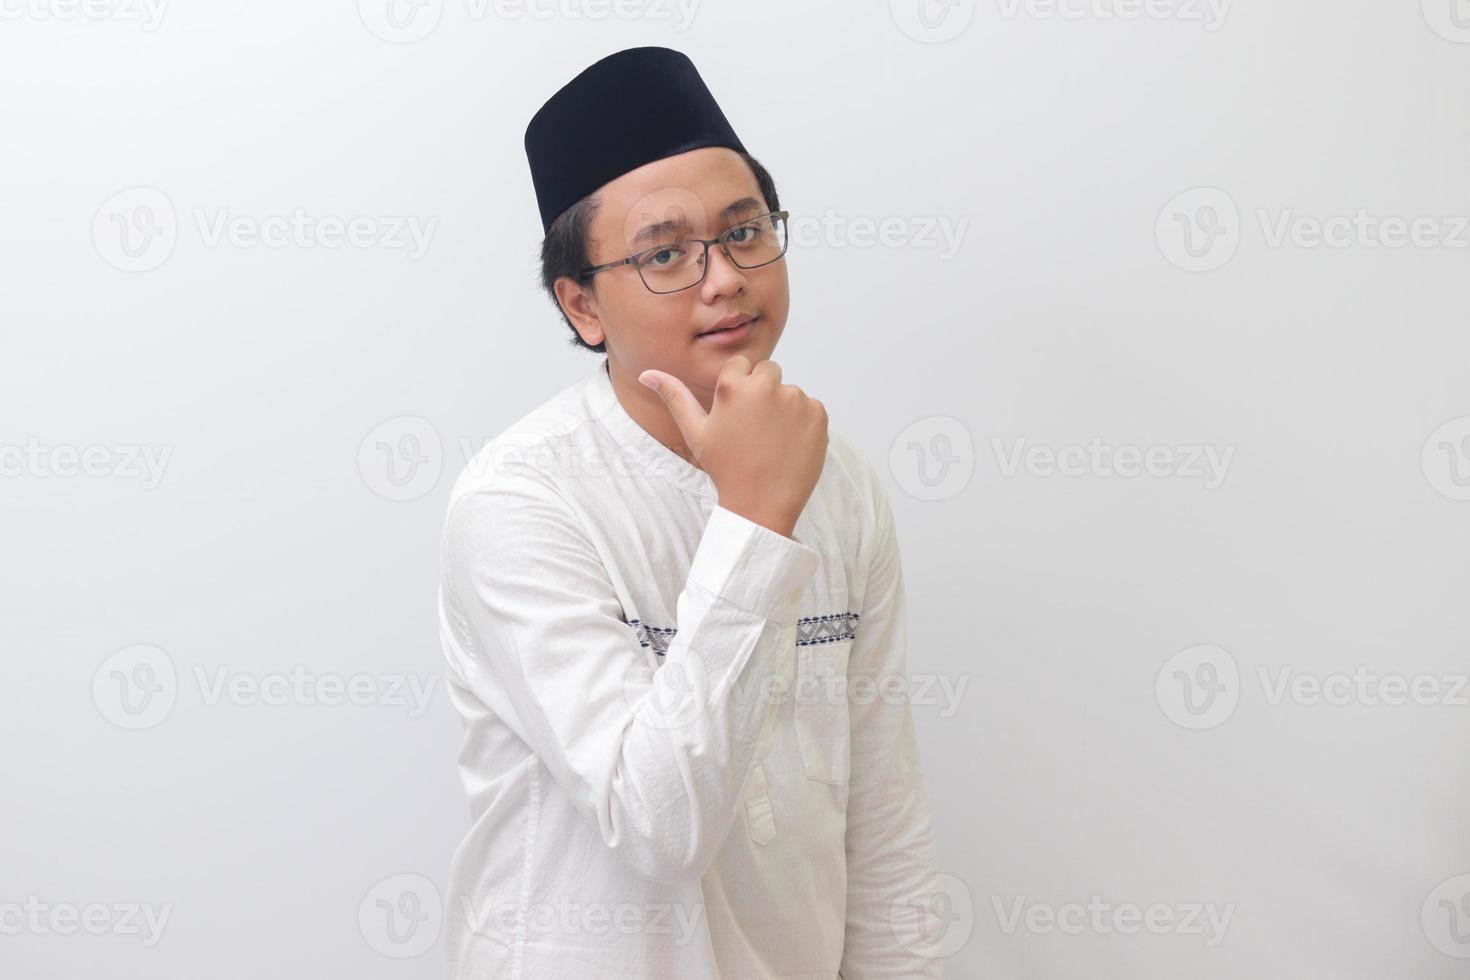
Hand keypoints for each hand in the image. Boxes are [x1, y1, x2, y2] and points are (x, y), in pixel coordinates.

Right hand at [639, 355, 827, 537]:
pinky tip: (789, 445)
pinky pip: (811, 408)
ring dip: (784, 409)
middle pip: (769, 372)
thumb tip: (646, 374)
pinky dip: (803, 423)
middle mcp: (766, 385)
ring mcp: (796, 398)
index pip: (742, 365)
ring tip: (772, 441)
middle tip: (755, 429)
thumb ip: (675, 397)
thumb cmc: (726, 468)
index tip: (738, 415)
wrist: (762, 505)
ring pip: (790, 392)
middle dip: (763, 392)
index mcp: (733, 385)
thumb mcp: (696, 432)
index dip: (740, 389)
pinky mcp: (818, 413)